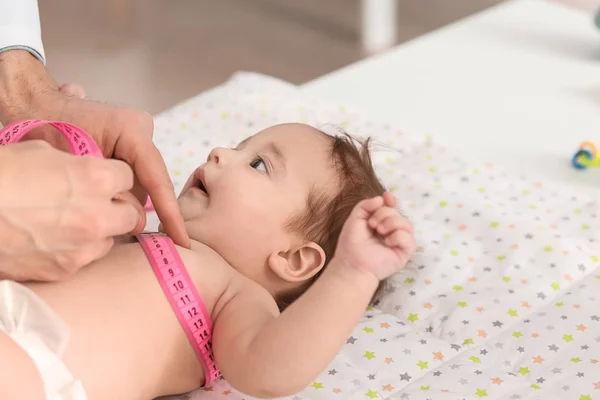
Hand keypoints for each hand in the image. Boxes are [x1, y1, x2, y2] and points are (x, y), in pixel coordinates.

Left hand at [0, 50, 188, 247]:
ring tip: (84, 193)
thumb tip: (134, 221)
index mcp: (133, 131)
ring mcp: (138, 138)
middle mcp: (142, 132)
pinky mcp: (129, 146)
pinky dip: (115, 191)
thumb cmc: (48, 129)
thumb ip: (110, 193)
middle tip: (100, 216)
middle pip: (148, 184)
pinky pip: (130, 178)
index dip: (170, 213)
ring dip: (120, 197)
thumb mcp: (77, 167)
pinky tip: (98, 193)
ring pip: (139, 184)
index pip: (157, 179)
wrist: (35, 106)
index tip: (182, 240)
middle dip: (129, 204)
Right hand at [0, 140, 140, 280]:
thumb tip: (84, 171)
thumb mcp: (39, 152)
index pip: (130, 178)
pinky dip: (77, 251)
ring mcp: (83, 246)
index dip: (115, 178)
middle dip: (119, 208)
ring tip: (71, 223)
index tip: (106, 180)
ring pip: (112, 240)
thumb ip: (75, 164)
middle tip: (99, 205)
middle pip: (132, 214)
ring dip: (100, 232)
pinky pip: (85, 260)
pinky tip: (53, 241)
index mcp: (95, 178)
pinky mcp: (65, 269)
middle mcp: (98, 215)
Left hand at [334, 192, 415, 280]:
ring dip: (392, 223)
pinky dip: (398, 236)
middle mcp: (392, 232)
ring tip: (380, 232)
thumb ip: (366, 205)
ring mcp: (400, 242)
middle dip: (384, 214)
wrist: (352, 263)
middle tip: (372, 224)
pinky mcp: (404, 253)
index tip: (387, 196)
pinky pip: (409, 239)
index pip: (392, 209)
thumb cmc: (351, 243)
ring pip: (407, 224)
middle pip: (398, 214)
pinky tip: (387, 242)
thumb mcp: (355, 218)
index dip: (391, 202)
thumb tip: (382, 198)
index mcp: (381, 223)